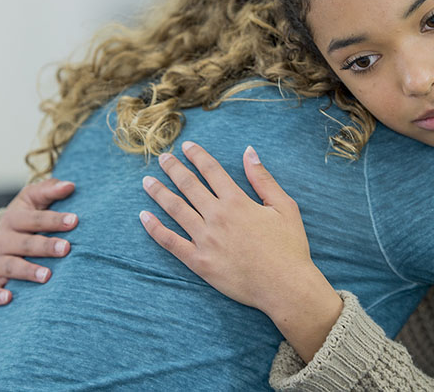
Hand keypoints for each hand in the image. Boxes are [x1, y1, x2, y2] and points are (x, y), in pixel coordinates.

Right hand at [0, 179, 77, 304]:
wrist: (0, 237)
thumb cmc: (27, 216)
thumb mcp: (34, 199)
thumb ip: (50, 190)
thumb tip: (70, 185)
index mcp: (15, 217)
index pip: (35, 218)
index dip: (54, 219)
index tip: (75, 220)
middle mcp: (3, 238)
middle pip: (25, 243)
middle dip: (46, 246)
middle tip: (67, 248)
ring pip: (11, 266)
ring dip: (28, 271)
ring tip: (48, 276)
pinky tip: (10, 298)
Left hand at [140, 142, 342, 360]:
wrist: (285, 286)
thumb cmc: (289, 246)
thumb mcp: (284, 206)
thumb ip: (263, 179)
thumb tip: (249, 151)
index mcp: (237, 201)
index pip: (212, 171)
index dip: (198, 155)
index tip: (186, 146)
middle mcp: (217, 217)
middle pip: (189, 186)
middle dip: (174, 168)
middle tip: (163, 158)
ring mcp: (205, 240)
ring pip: (175, 209)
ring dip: (159, 193)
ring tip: (147, 181)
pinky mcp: (199, 262)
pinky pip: (170, 242)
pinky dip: (155, 229)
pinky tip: (144, 217)